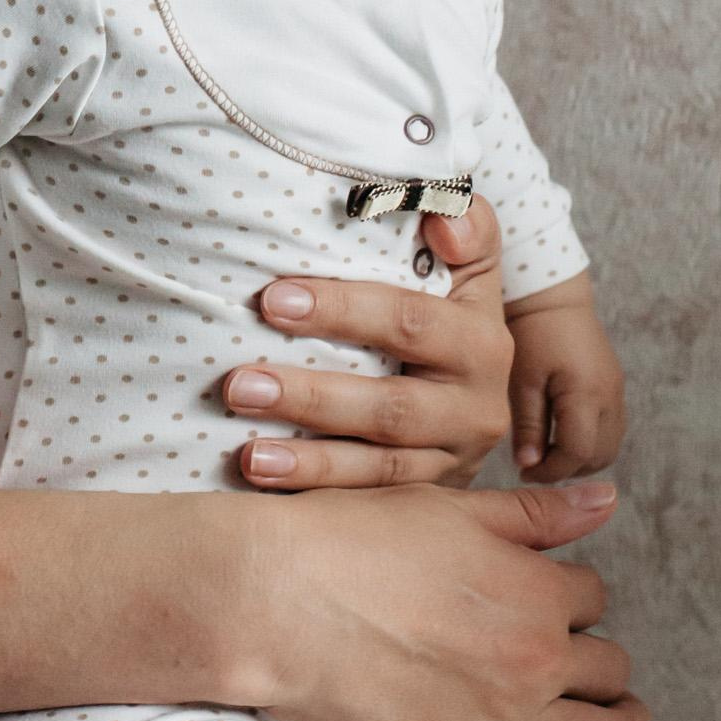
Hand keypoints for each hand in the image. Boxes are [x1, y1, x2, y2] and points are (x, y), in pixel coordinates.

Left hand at [220, 199, 512, 487]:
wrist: (482, 393)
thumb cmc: (451, 315)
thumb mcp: (470, 269)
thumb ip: (463, 226)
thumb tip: (443, 218)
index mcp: (480, 342)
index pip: (409, 322)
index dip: (343, 311)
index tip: (272, 301)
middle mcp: (474, 407)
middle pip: (391, 407)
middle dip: (312, 397)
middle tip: (238, 385)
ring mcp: (451, 460)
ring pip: (379, 466)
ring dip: (309, 462)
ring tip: (248, 454)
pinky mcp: (427, 496)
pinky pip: (370, 502)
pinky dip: (317, 495)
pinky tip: (265, 483)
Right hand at [251, 478, 653, 720]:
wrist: (276, 599)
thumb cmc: (353, 540)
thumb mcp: (452, 508)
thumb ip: (537, 514)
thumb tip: (609, 499)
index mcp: (535, 589)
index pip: (593, 597)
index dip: (572, 595)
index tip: (546, 598)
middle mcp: (533, 658)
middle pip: (608, 666)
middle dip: (599, 659)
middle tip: (577, 659)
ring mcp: (501, 720)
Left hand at [504, 275, 626, 478]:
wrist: (552, 296)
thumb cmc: (532, 333)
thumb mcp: (523, 381)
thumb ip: (529, 426)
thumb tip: (529, 465)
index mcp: (586, 393)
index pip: (578, 452)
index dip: (551, 470)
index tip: (525, 470)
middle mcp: (610, 396)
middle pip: (601, 455)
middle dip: (568, 468)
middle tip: (536, 464)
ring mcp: (616, 390)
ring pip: (610, 445)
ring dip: (582, 457)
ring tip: (547, 450)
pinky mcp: (614, 385)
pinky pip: (611, 427)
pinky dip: (591, 440)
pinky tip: (561, 432)